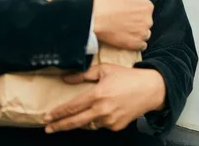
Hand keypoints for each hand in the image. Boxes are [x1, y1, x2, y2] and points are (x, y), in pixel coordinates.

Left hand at [44, 64, 165, 132]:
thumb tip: (66, 79)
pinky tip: (106, 109)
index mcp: (98, 94)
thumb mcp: (105, 69)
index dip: (58, 113)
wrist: (150, 89)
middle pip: (75, 122)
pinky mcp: (116, 126)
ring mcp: (110, 120)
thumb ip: (84, 74)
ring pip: (90, 122)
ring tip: (85, 111)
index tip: (47, 117)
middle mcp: (102, 110)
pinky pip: (102, 124)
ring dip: (84, 118)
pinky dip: (99, 118)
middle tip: (48, 128)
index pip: (72, 107)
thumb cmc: (127, 76)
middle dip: (60, 125)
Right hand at [92, 0, 153, 50]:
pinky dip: (136, 42)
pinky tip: (127, 37)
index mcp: (146, 6)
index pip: (145, 7)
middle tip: (123, 18)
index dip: (135, 7)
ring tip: (124, 28)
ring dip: (137, 31)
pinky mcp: (136, 44)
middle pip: (145, 20)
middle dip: (137, 19)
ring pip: (144, 32)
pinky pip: (141, 45)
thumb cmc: (106, 1)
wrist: (94, 19)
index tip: (126, 9)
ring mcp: (142, 33)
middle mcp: (148, 20)